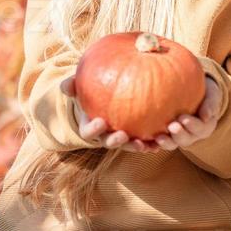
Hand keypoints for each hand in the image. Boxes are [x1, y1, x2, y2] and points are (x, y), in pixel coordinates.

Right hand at [59, 74, 221, 152]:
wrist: (118, 96)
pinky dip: (157, 141)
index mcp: (93, 125)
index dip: (94, 130)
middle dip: (116, 142)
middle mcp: (109, 135)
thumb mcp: (86, 85)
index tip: (101, 120)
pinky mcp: (143, 136)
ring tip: (149, 142)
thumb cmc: (98, 91)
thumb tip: (64, 85)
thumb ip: (76, 84)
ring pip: (132, 146)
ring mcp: (126, 138)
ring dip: (140, 146)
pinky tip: (166, 136)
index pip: (90, 131)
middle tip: (123, 134)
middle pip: (110, 143)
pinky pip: (150, 140)